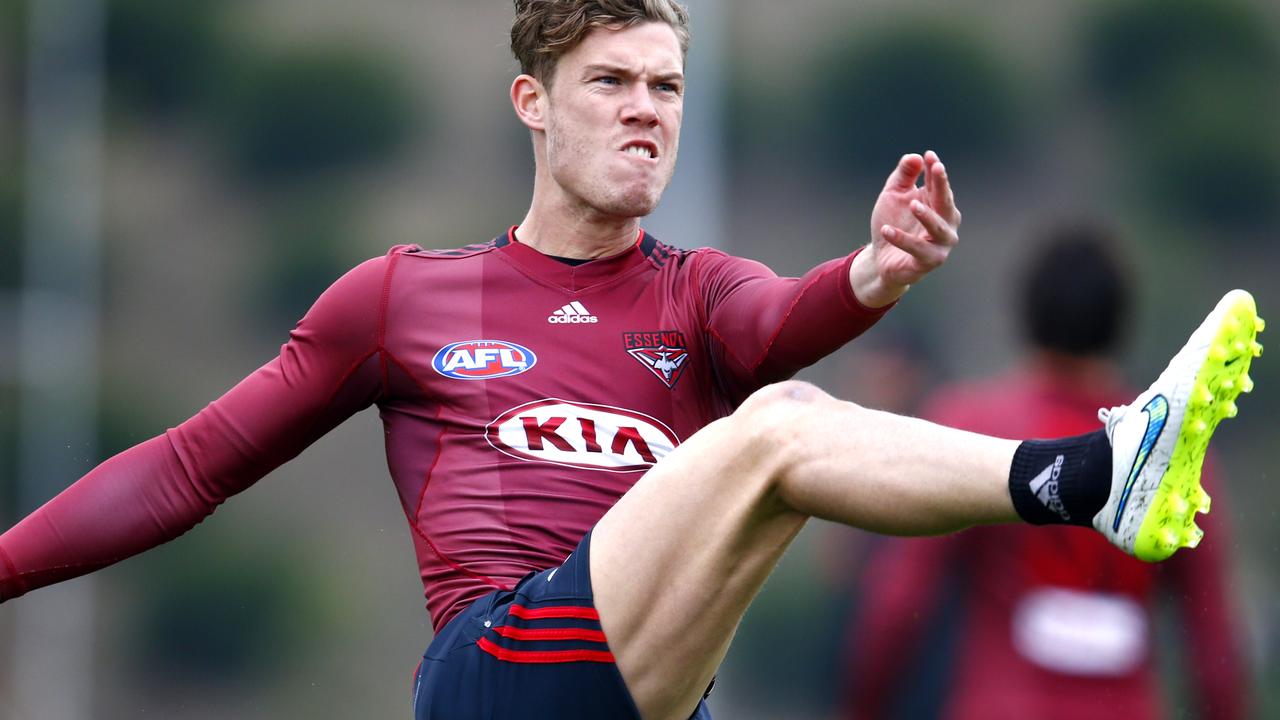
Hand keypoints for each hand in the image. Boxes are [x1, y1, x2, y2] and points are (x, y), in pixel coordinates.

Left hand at [852, 151, 960, 306]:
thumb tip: (915, 157)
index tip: (929, 155)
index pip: (939, 184)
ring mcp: (941, 243)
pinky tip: (886, 230)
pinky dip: (903, 239)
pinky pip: (918, 250)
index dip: (935, 169)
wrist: (881, 257)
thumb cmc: (893, 222)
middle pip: (945, 202)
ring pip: (938, 228)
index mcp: (939, 203)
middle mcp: (946, 222)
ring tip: (912, 204)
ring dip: (927, 215)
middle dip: (941, 185)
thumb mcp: (893, 195)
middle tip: (936, 168)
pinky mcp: (930, 261)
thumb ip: (903, 176)